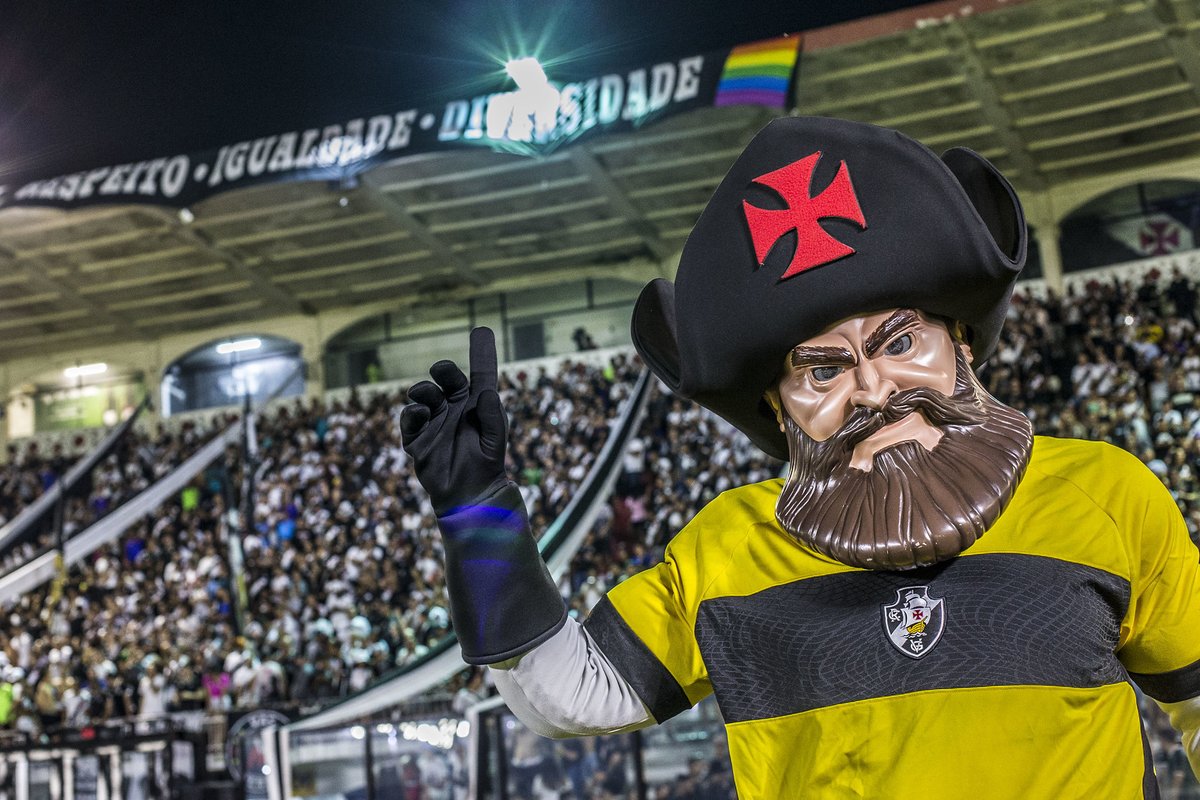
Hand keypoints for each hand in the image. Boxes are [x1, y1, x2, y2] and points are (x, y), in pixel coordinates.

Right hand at [400, 327, 507, 515]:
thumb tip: (486, 393)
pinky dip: (413, 412)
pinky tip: (420, 413)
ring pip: (424, 395)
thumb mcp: (495, 438)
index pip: (479, 373)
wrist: (468, 494)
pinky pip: (410, 419)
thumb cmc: (486, 463)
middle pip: (446, 379)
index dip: (481, 352)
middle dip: (443, 370)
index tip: (482, 331)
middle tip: (440, 370)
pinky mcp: (417, 438)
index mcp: (476, 404)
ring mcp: (434, 421)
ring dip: (424, 391)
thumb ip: (493, 416)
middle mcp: (454, 407)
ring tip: (427, 400)